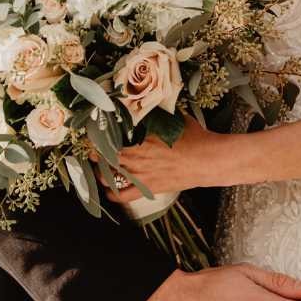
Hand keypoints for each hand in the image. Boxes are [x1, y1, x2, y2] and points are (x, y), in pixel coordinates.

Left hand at [99, 120, 226, 201]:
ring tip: (98, 165)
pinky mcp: (148, 188)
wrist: (209, 161)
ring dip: (99, 170)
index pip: (111, 137)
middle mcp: (138, 157)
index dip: (98, 136)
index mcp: (143, 138)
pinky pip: (123, 195)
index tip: (93, 132)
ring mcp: (142, 175)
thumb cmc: (196, 138)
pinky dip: (112, 193)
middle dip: (95, 152)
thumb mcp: (177, 119)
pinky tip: (108, 188)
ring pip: (109, 175)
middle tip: (92, 148)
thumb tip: (154, 105)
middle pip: (106, 156)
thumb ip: (162, 114)